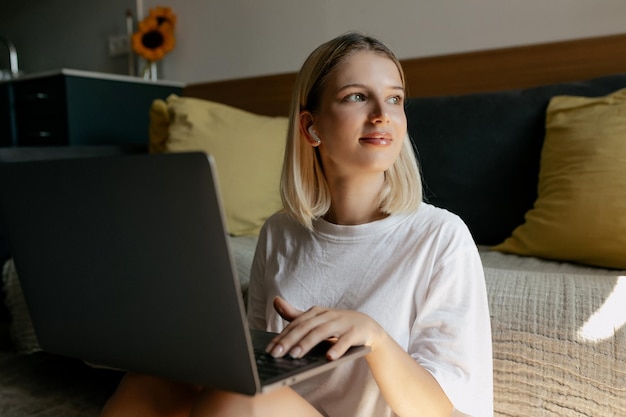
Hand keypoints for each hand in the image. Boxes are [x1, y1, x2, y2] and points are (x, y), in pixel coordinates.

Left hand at [265, 296, 384, 359]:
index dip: (282, 336)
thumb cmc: (336, 324)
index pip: (295, 324)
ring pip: (322, 332)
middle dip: (290, 340)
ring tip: (295, 355)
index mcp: (316, 312)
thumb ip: (295, 314)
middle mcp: (327, 315)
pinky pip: (345, 341)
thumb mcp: (316, 319)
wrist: (367, 327)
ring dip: (307, 343)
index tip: (269, 349)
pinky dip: (337, 348)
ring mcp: (342, 323)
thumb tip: (275, 301)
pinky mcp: (355, 332)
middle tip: (276, 354)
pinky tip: (329, 357)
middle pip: (305, 327)